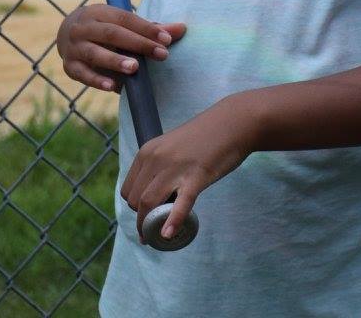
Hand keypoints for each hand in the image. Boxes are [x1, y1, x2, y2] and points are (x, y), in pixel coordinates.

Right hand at [56, 4, 185, 91]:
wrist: (66, 33)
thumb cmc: (104, 28)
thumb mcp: (122, 23)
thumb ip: (150, 28)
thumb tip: (182, 29)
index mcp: (100, 12)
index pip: (126, 19)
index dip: (147, 29)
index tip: (167, 39)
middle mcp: (84, 28)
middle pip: (112, 34)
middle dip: (138, 44)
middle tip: (162, 55)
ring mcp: (74, 47)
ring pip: (95, 53)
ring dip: (115, 61)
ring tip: (134, 68)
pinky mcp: (69, 66)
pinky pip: (82, 74)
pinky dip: (97, 80)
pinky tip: (113, 87)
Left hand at [121, 96, 257, 243]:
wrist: (232, 123)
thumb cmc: (205, 136)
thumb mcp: (172, 146)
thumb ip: (160, 164)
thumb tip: (156, 188)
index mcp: (147, 151)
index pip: (128, 189)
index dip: (134, 207)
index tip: (145, 215)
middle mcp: (156, 159)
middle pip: (136, 199)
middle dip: (142, 219)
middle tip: (153, 230)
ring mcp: (175, 168)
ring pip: (149, 203)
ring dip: (150, 225)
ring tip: (157, 237)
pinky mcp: (196, 177)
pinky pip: (180, 203)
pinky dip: (172, 221)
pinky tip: (169, 235)